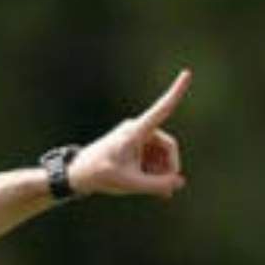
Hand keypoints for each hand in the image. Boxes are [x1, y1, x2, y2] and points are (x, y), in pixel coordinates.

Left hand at [69, 69, 190, 198]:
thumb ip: (156, 185)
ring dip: (162, 172)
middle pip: (167, 146)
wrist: (77, 174)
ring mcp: (137, 136)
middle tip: (168, 189)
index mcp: (135, 132)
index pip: (161, 110)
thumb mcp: (129, 183)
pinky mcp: (135, 145)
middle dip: (169, 167)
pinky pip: (154, 156)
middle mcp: (137, 129)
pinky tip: (155, 188)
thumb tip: (179, 182)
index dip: (176, 92)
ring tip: (157, 192)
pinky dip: (155, 171)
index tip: (187, 73)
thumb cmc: (99, 175)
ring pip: (161, 154)